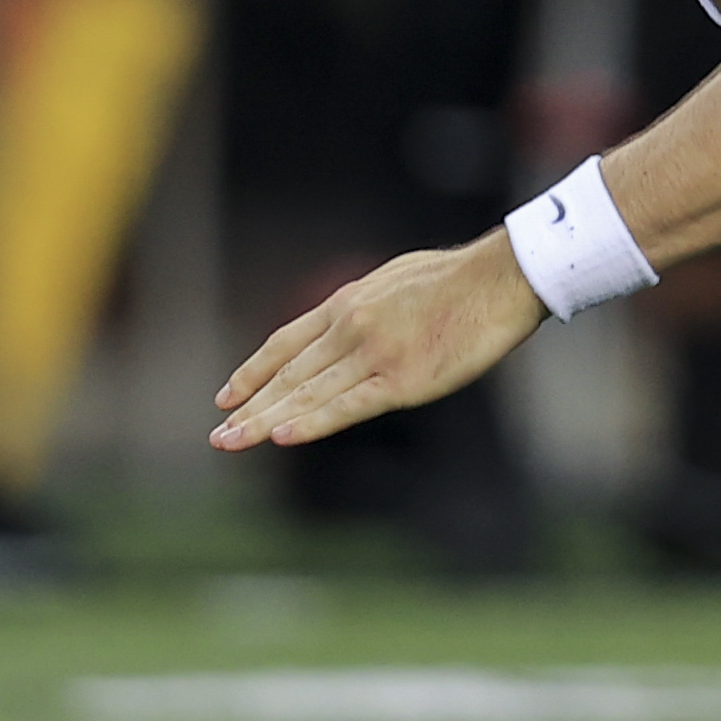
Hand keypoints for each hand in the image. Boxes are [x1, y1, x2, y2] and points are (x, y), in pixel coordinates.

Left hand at [211, 235, 545, 448]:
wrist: (503, 277)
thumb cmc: (462, 276)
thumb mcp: (396, 278)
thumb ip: (367, 304)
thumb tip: (351, 319)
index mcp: (348, 302)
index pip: (285, 343)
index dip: (252, 372)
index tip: (226, 397)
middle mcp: (350, 328)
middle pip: (287, 376)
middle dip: (248, 408)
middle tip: (217, 437)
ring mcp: (373, 354)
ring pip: (306, 395)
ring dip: (264, 423)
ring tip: (231, 444)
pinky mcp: (402, 379)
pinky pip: (347, 407)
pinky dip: (312, 423)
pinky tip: (283, 437)